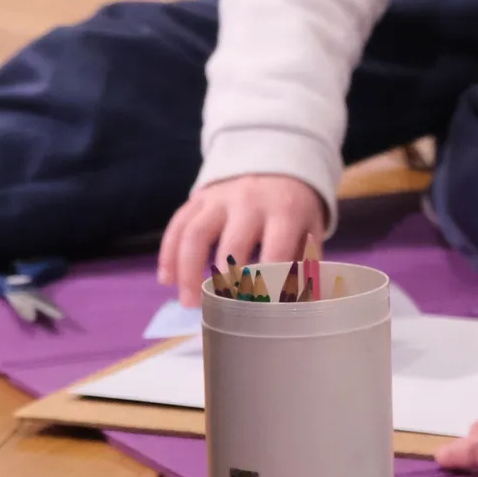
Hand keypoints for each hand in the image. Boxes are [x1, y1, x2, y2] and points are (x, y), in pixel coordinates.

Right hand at [157, 174, 325, 306]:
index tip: (260, 311)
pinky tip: (167, 279)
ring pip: (196, 234)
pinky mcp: (200, 197)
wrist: (276, 165)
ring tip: (188, 302)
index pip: (276, 250)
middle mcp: (251, 201)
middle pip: (232, 244)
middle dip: (224, 281)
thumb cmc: (294, 208)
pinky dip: (169, 253)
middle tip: (219, 310)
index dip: (268, 283)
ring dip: (188, 271)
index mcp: (285, 210)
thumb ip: (306, 262)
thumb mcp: (310, 228)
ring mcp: (221, 198)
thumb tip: (300, 303)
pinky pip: (178, 224)